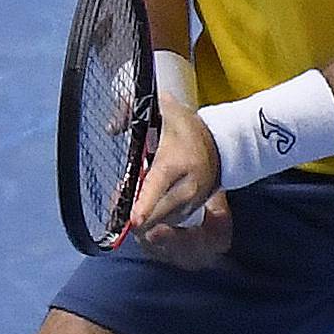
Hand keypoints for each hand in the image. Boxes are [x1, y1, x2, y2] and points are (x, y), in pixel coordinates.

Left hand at [127, 108, 231, 267]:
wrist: (221, 145)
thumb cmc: (188, 130)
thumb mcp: (164, 110)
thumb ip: (132, 113)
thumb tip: (111, 128)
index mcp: (175, 162)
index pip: (159, 185)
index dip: (145, 204)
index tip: (135, 220)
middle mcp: (185, 187)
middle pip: (159, 213)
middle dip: (136, 216)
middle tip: (118, 203)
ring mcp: (190, 202)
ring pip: (161, 221)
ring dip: (143, 217)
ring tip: (128, 201)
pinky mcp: (190, 211)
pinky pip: (167, 222)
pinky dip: (153, 218)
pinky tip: (142, 206)